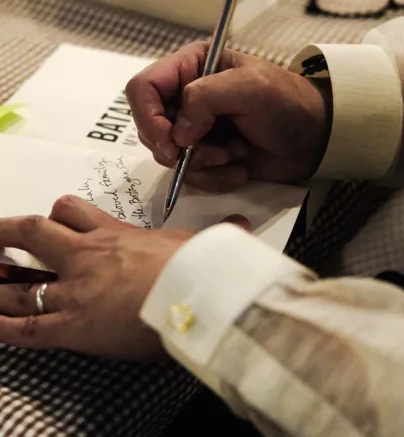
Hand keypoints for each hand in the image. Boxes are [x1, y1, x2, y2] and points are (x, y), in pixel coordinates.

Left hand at [0, 196, 249, 358]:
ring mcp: (74, 291)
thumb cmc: (197, 265)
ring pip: (19, 283)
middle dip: (8, 232)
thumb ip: (220, 231)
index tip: (53, 215)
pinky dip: (3, 327)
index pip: (73, 212)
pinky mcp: (72, 327)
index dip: (58, 212)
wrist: (195, 291)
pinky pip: (25, 328)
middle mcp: (86, 256)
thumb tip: (243, 224)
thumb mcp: (206, 241)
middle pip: (33, 233)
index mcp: (114, 235)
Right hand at [125, 42, 331, 191]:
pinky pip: (190, 175)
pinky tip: (240, 168)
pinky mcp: (206, 156)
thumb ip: (206, 97)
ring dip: (202, 163)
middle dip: (179, 147)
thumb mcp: (251, 87)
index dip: (148, 116)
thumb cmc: (288, 103)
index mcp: (192, 67)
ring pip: (168, 156)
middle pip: (149, 127)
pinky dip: (214, 177)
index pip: (143, 88)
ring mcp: (195, 129)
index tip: (170, 141)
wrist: (315, 139)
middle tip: (215, 152)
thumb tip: (178, 133)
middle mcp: (186, 98)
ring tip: (235, 154)